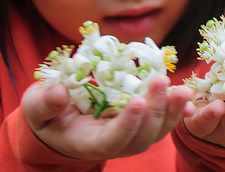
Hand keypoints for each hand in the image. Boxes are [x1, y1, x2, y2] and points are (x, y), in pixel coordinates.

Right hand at [22, 76, 194, 160]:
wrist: (60, 118)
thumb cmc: (47, 112)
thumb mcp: (37, 106)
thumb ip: (45, 102)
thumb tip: (58, 92)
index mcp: (88, 143)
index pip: (112, 140)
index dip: (127, 124)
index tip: (137, 101)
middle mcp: (115, 144)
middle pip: (141, 137)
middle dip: (154, 110)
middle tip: (161, 81)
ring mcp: (131, 135)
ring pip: (157, 131)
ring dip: (171, 111)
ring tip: (181, 89)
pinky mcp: (142, 122)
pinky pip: (163, 120)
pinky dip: (176, 109)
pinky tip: (186, 95)